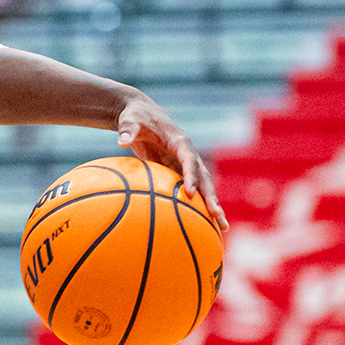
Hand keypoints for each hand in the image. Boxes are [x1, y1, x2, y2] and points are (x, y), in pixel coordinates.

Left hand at [118, 97, 227, 232]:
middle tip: (217, 216)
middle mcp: (188, 154)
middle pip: (204, 177)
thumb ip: (128, 129)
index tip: (190, 193)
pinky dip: (197, 207)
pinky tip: (202, 227)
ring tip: (222, 229)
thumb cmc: (136, 116)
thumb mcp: (130, 119)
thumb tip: (122, 140)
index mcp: (179, 141)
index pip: (189, 159)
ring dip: (213, 206)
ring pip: (203, 187)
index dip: (191, 176)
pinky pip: (190, 191)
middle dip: (211, 196)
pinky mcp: (180, 172)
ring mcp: (185, 164)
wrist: (142, 115)